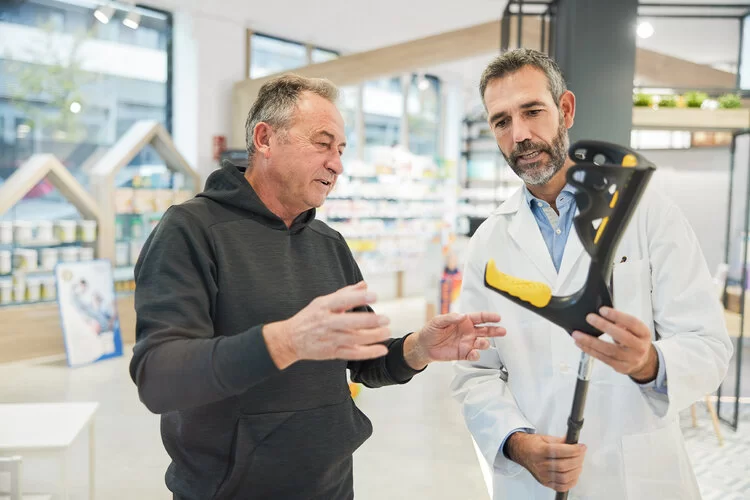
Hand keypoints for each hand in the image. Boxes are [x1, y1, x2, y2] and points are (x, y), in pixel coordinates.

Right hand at [263, 281, 390, 368]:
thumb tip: (365, 285)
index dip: (358, 298)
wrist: (290, 340)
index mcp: (324, 307)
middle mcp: (326, 323)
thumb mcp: (323, 301)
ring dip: (372, 337)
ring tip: (387, 332)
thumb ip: (345, 293)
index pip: (342, 300)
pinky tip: (382, 349)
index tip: (374, 295)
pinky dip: (368, 353)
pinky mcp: (332, 353)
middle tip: (386, 318)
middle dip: (369, 321)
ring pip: (353, 339)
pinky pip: (353, 354)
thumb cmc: (310, 317)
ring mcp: (329, 339)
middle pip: (349, 322)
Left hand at [403, 311, 505, 369]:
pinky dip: (476, 355)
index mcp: (464, 321)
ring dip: (484, 343)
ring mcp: (467, 343)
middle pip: (485, 330)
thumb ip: (450, 318)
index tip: (498, 318)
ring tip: (482, 343)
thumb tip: (462, 316)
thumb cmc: (431, 330)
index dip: (489, 317)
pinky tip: (474, 353)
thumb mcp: (438, 321)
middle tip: (502, 331)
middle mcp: (468, 332)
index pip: (479, 318)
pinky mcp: (463, 354)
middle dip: (495, 330)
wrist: (424, 346)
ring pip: (481, 343)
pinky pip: (473, 355)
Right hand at [506, 433, 586, 492]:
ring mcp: (542, 475)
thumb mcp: (545, 438)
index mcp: (539, 451)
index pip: (560, 452)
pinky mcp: (545, 482)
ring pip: (564, 477)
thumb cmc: (532, 444)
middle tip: (581, 454)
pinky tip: (574, 475)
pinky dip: (571, 482)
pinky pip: (561, 487)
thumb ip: (561, 441)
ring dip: (576, 471)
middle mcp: (540, 465)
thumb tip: (574, 441)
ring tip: (579, 464)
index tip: (582, 447)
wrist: (521, 452)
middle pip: (564, 466)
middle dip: (577, 459)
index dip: (574, 450)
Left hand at [572, 306, 657, 382]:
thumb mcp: (635, 330)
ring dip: (590, 341)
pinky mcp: (620, 367)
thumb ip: (622, 322)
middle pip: (621, 336)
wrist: (643, 362)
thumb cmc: (635, 341)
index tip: (602, 310)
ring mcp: (630, 359)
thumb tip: (602, 315)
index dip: (617, 316)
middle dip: (603, 326)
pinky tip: (581, 344)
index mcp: (644, 334)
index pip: (632, 323)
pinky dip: (590, 350)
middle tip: (589, 318)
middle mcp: (639, 347)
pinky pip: (603, 358)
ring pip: (608, 350)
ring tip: (577, 334)